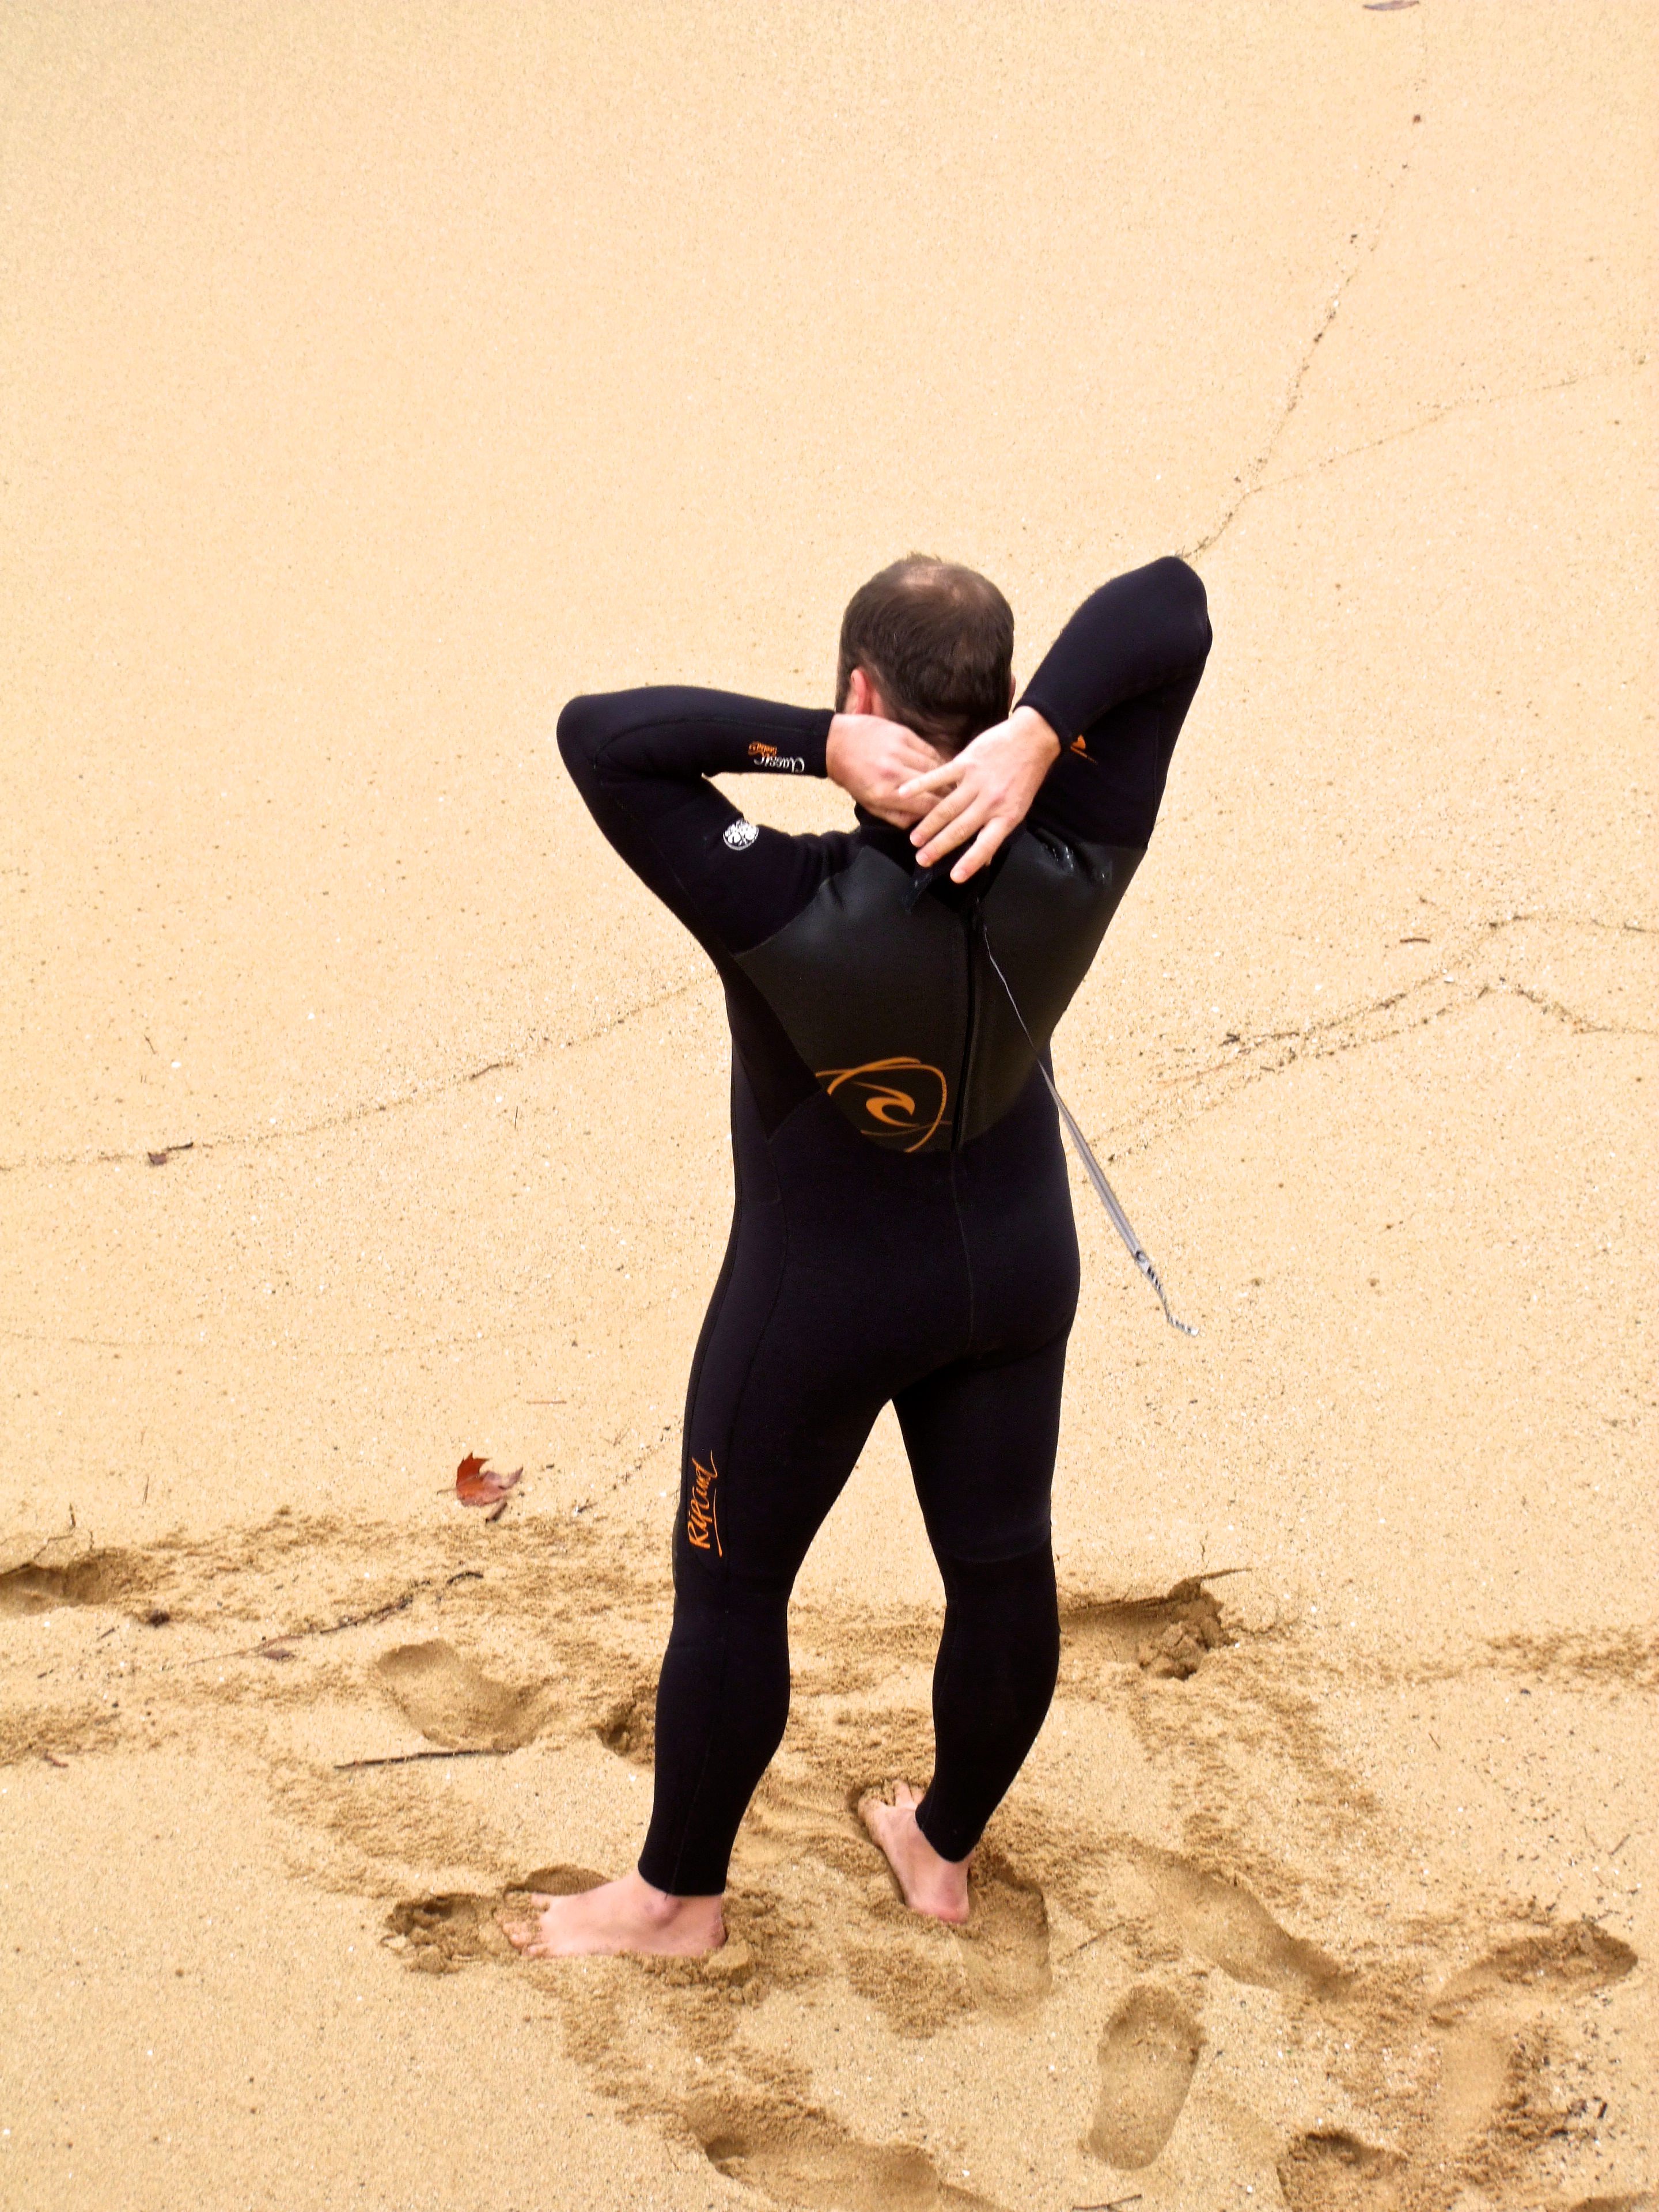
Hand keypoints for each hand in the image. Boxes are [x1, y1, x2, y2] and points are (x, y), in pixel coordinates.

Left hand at [826, 713, 945, 826]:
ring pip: (935, 766)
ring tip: (952, 784)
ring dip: (946, 776)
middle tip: (957, 800)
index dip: (943, 811)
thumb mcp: (870, 805)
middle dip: (948, 794)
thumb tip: (921, 824)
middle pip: (935, 786)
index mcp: (885, 793)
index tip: (951, 814)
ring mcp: (899, 750)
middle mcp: (893, 771)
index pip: (927, 805)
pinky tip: (940, 767)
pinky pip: (929, 749)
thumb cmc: (852, 778)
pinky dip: (937, 760)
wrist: (834, 743)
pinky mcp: (903, 733)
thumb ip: (897, 817)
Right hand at [897, 706, 1061, 880]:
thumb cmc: (1025, 776)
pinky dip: (920, 785)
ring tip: (914, 840)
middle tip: (922, 860)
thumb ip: (998, 829)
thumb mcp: (1019, 807)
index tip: (955, 877)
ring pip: (947, 808)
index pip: (986, 844)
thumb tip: (984, 858)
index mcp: (1007, 816)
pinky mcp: (966, 763)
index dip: (970, 861)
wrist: (1033, 739)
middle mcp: (991, 802)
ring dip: (929, 825)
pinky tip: (904, 794)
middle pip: (960, 828)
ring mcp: (977, 782)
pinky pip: (939, 776)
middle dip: (939, 846)